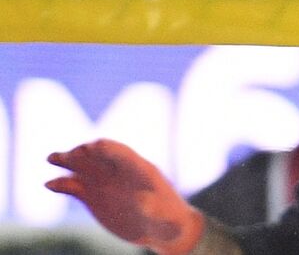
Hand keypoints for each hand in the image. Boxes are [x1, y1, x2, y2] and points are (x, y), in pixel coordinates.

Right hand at [47, 139, 204, 254]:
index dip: (108, 148)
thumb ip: (155, 208)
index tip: (92, 147)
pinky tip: (50, 184)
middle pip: (99, 155)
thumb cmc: (170, 223)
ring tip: (52, 158)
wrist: (162, 230)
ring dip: (68, 160)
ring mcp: (106, 182)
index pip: (122, 152)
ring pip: (84, 167)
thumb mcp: (167, 218)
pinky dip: (62, 183)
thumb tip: (142, 200)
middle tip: (68, 155)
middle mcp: (120, 172)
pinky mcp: (93, 196)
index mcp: (141, 171)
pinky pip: (75, 186)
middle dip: (85, 151)